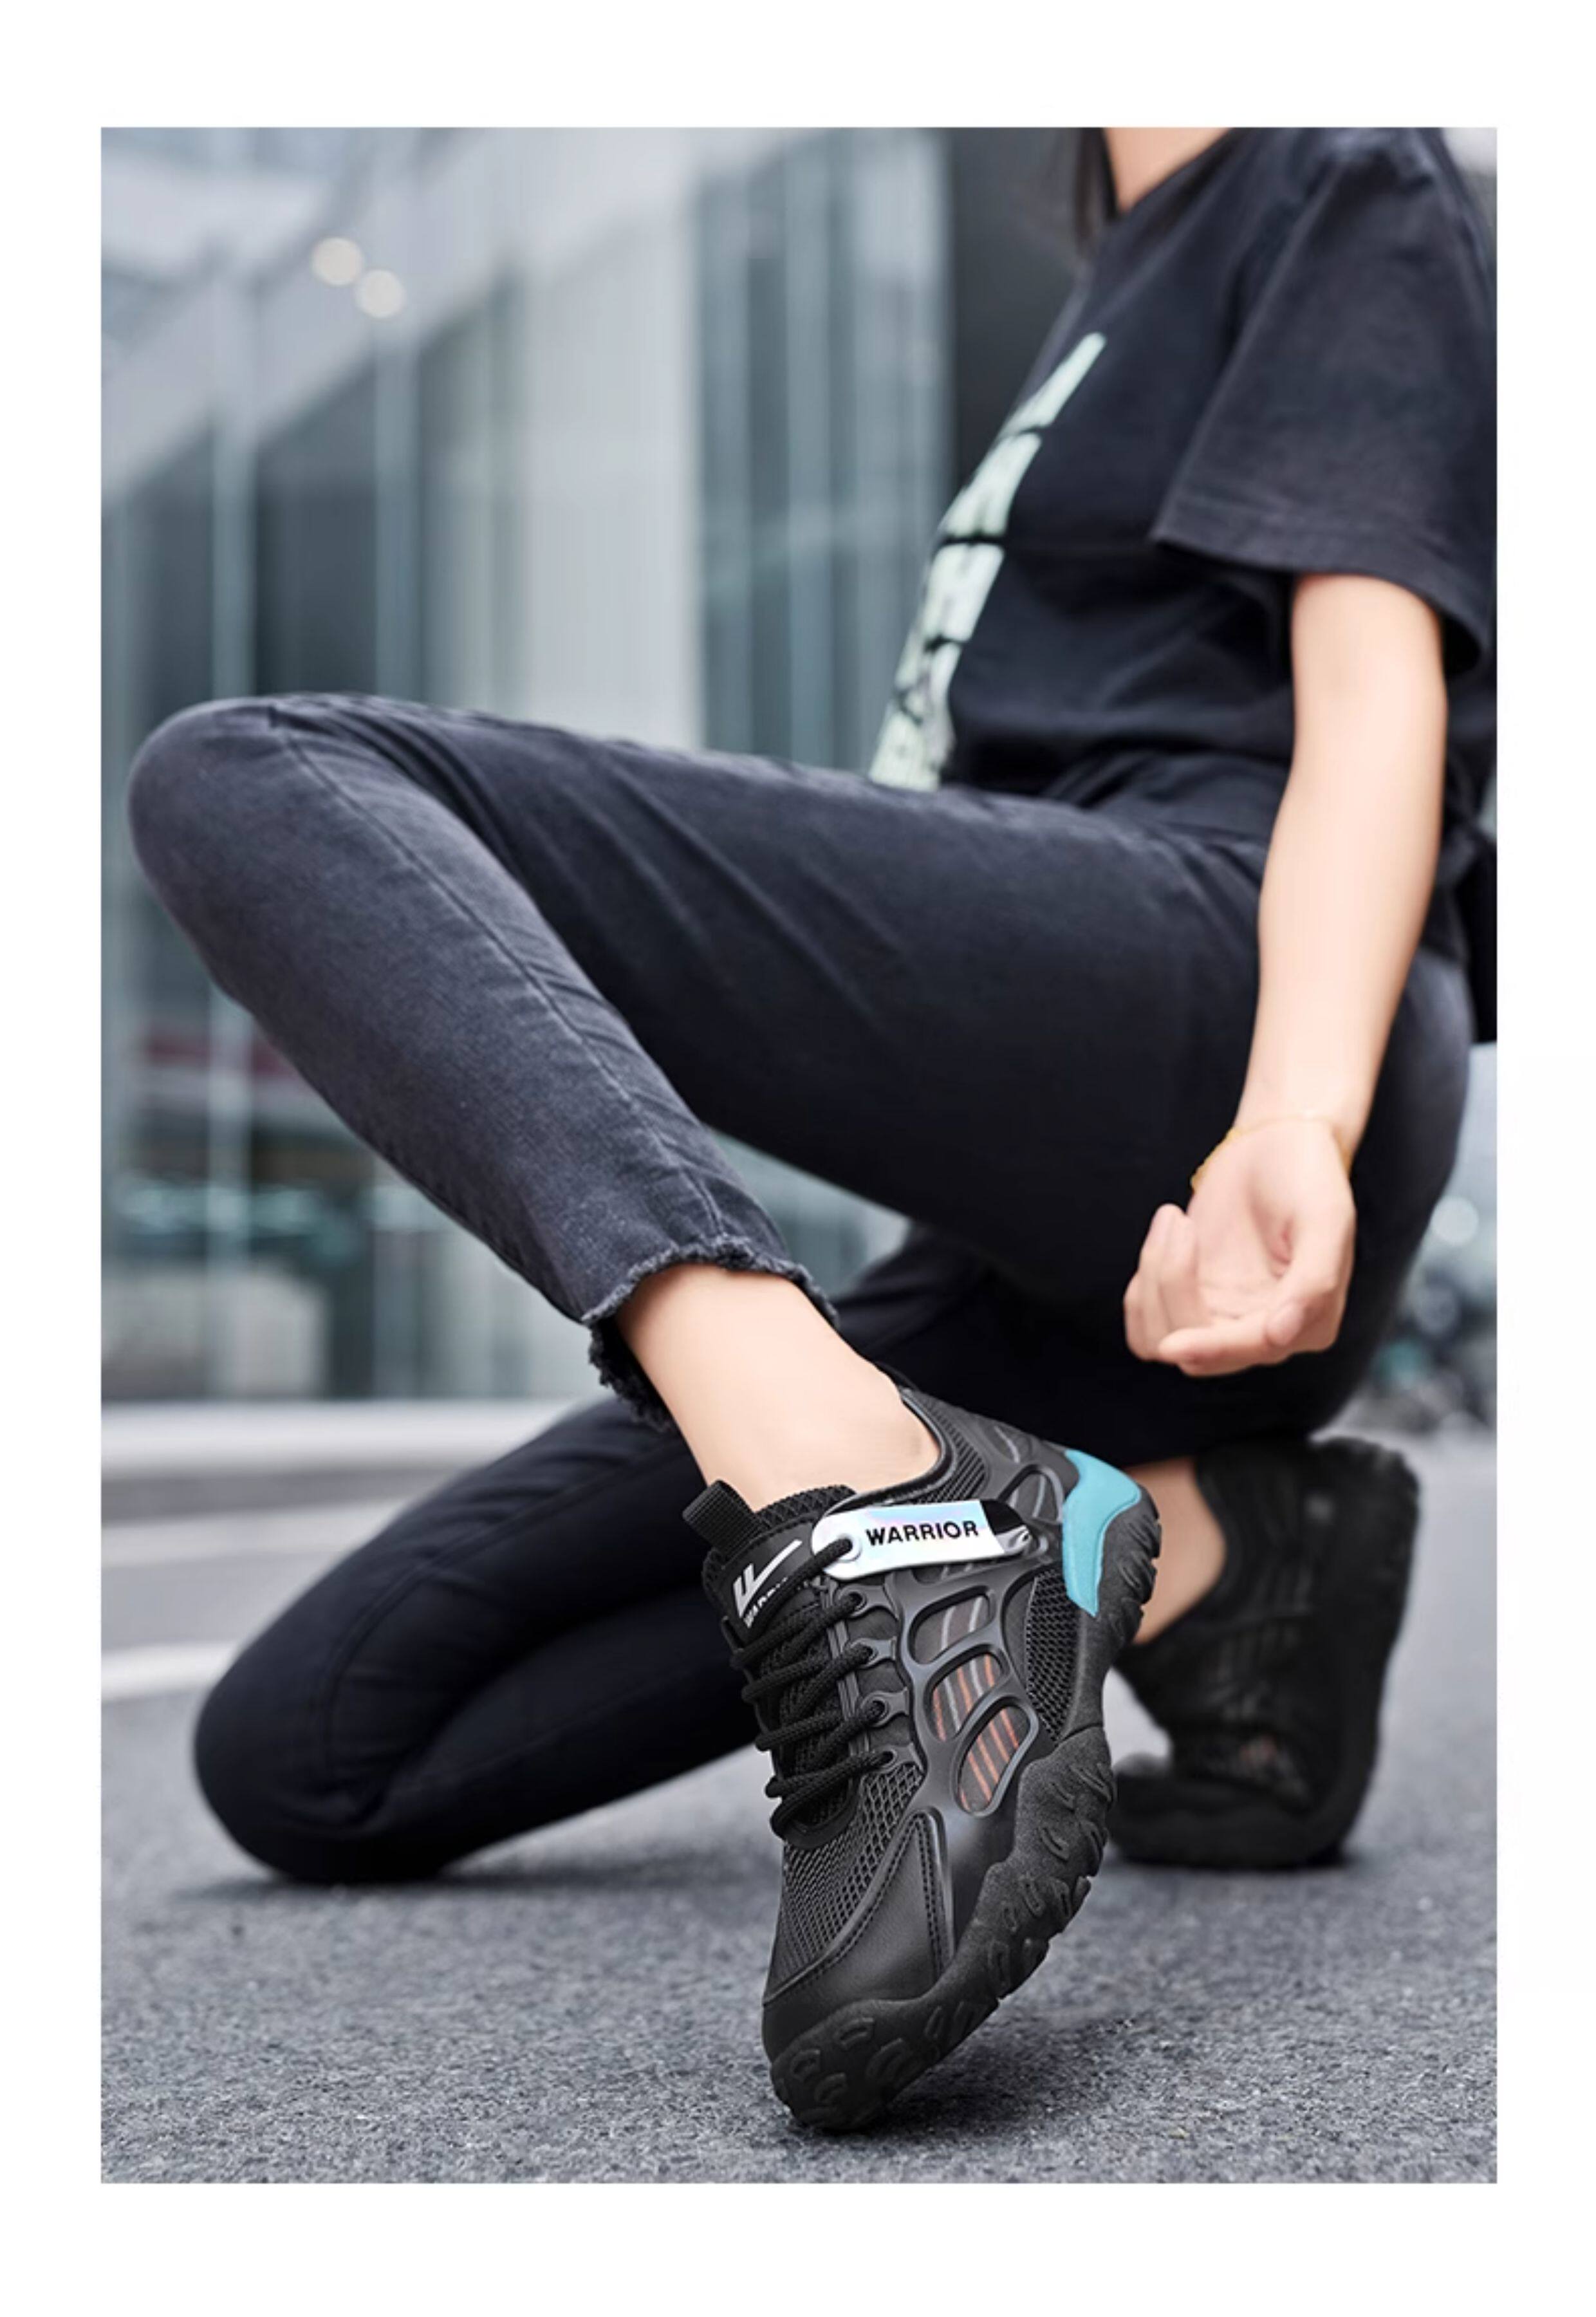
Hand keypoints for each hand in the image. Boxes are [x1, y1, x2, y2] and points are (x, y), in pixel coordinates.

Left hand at [1123, 1118, 1355, 1376]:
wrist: (1276, 1146)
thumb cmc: (1308, 1178)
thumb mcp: (1324, 1220)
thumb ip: (1314, 1280)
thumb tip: (1280, 1336)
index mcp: (1308, 1324)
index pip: (1252, 1349)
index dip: (1212, 1349)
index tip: (1173, 1345)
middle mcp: (1264, 1335)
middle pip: (1197, 1355)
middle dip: (1173, 1288)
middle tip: (1179, 1219)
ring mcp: (1222, 1321)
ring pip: (1161, 1340)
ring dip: (1153, 1279)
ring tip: (1173, 1219)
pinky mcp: (1190, 1302)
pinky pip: (1145, 1325)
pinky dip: (1140, 1290)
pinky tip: (1164, 1238)